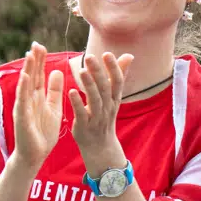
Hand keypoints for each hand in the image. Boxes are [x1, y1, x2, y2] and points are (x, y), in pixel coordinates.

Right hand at [10, 43, 65, 168]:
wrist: (35, 154)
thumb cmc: (43, 133)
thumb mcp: (53, 108)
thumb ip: (54, 91)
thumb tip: (57, 71)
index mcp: (37, 97)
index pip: (38, 75)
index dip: (40, 61)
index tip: (42, 46)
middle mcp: (28, 99)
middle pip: (31, 76)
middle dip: (33, 60)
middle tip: (36, 44)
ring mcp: (23, 107)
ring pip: (25, 85)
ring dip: (27, 69)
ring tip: (30, 55)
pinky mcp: (21, 116)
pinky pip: (23, 100)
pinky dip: (23, 88)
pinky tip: (25, 76)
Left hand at [70, 52, 134, 174]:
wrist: (100, 147)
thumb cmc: (104, 116)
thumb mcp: (114, 97)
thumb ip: (119, 75)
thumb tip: (129, 56)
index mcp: (114, 99)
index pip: (117, 82)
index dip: (114, 68)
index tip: (107, 53)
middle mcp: (108, 108)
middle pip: (105, 88)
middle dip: (98, 72)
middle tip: (89, 57)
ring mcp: (96, 118)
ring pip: (95, 100)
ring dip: (89, 85)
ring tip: (81, 70)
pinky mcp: (84, 127)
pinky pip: (82, 114)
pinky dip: (77, 103)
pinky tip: (71, 91)